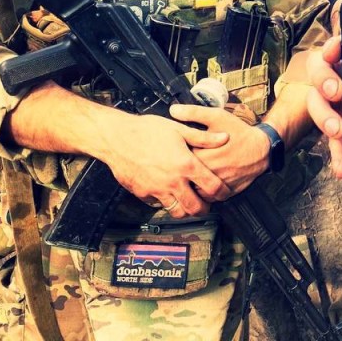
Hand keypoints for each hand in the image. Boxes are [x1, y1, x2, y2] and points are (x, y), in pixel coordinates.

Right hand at [99, 111, 230, 218]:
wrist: (116, 138)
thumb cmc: (147, 130)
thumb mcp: (179, 129)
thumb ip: (204, 137)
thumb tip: (225, 137)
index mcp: (186, 164)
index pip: (213, 187)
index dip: (223, 193)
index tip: (225, 193)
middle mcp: (173, 181)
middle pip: (196, 208)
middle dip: (205, 208)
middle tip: (207, 202)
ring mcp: (157, 190)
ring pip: (177, 212)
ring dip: (186, 209)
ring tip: (188, 200)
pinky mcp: (143, 194)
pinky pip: (159, 204)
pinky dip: (166, 202)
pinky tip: (168, 191)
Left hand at [169, 104, 271, 196]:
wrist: (261, 149)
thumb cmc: (239, 132)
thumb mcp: (217, 116)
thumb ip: (194, 113)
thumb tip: (173, 109)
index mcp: (202, 154)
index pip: (177, 160)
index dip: (172, 156)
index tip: (170, 152)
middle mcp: (209, 172)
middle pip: (184, 178)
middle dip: (178, 172)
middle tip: (174, 166)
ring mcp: (217, 185)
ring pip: (194, 192)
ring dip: (190, 185)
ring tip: (186, 176)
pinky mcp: (225, 193)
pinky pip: (207, 198)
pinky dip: (202, 193)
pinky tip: (200, 184)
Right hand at [306, 35, 341, 177]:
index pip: (336, 46)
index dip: (332, 45)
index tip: (335, 50)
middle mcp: (337, 78)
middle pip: (318, 70)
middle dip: (324, 80)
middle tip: (337, 92)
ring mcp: (331, 103)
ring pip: (315, 102)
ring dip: (323, 116)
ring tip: (337, 130)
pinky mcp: (333, 128)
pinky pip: (328, 140)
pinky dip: (336, 154)